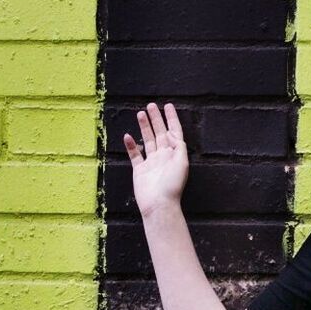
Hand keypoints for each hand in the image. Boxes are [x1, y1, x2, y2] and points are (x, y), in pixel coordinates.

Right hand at [123, 102, 188, 217]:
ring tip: (140, 114)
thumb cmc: (172, 185)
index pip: (174, 132)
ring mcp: (151, 162)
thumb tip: (173, 133)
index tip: (167, 106)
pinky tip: (128, 136)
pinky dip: (131, 145)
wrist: (159, 204)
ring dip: (144, 127)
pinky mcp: (140, 170)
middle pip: (160, 133)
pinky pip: (135, 154)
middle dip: (156, 119)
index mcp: (175, 154)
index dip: (171, 118)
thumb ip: (178, 146)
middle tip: (151, 105)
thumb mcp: (182, 163)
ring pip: (148, 140)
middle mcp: (164, 156)